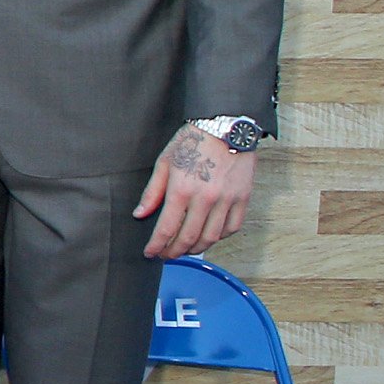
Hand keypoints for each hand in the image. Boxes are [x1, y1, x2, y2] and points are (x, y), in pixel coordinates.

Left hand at [135, 124, 255, 258]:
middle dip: (174, 251)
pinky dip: (219, 237)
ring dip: (196, 249)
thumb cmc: (193, 142)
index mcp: (182, 190)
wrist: (226, 127)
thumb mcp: (165, 162)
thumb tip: (140, 214)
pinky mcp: (243, 198)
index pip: (167, 228)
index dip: (157, 245)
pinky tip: (209, 237)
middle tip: (166, 255)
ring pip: (211, 237)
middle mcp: (205, 199)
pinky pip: (232, 227)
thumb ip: (152, 191)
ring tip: (185, 250)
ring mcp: (227, 200)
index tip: (150, 253)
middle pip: (188, 238)